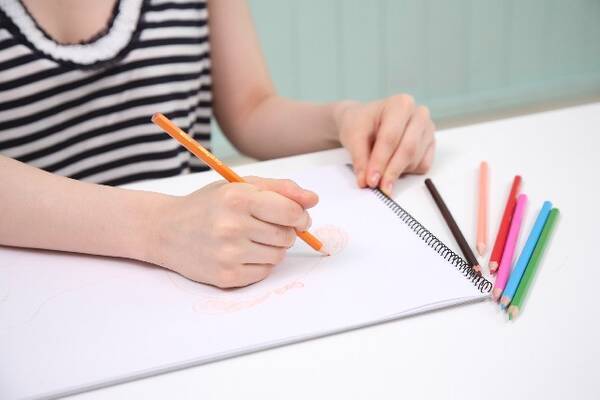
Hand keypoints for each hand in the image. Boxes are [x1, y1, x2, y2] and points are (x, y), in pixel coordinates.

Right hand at [146, 177, 317, 287]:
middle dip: (285, 231)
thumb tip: (313, 200)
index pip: (291, 212)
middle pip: (287, 236)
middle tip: (265, 225)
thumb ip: (280, 188)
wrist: (166, 230)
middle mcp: (232, 226)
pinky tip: (241, 252)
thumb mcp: (240, 185)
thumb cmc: (208, 205)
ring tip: (251, 238)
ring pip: (279, 255)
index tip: (298, 217)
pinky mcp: (226, 277)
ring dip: (273, 248)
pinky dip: (260, 263)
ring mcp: (228, 254)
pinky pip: (264, 272)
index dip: (301, 215)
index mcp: (237, 198)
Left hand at [335, 95, 435, 194]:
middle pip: (408, 149)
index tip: (371, 180)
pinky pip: (422, 165)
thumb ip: (360, 159)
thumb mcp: (353, 136)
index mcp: (400, 104)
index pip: (391, 137)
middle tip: (379, 187)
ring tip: (380, 174)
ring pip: (415, 159)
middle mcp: (419, 114)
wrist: (365, 121)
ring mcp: (428, 129)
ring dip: (397, 172)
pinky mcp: (430, 145)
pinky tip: (393, 165)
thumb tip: (365, 180)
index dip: (380, 161)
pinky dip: (407, 171)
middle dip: (391, 171)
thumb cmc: (360, 124)